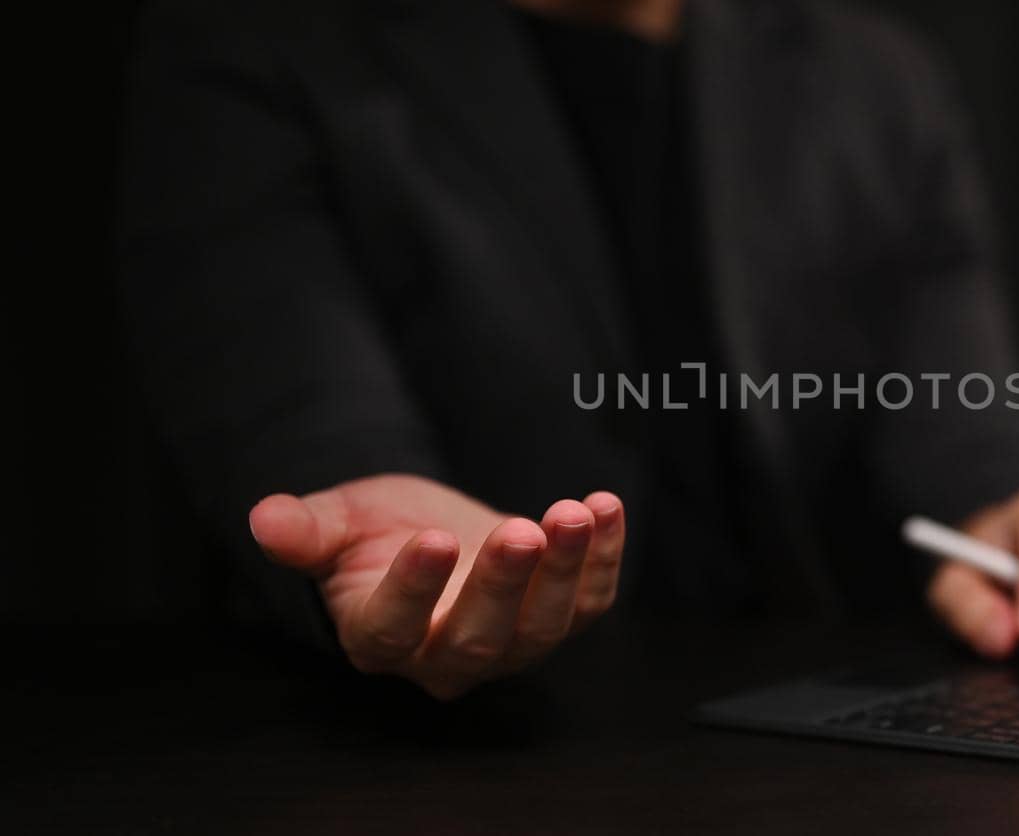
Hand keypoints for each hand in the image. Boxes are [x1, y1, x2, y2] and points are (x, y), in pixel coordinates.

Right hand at [248, 474, 624, 698]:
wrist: (432, 531)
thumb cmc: (376, 532)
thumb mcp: (337, 521)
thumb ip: (307, 529)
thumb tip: (264, 519)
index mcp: (377, 637)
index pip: (393, 629)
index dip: (413, 590)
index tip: (432, 538)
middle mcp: (444, 657)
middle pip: (477, 640)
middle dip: (503, 585)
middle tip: (520, 531)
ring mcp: (510, 645)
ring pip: (542, 628)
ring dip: (563, 571)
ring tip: (574, 512)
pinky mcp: (558, 619)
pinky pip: (589, 602)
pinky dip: (604, 559)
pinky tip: (605, 508)